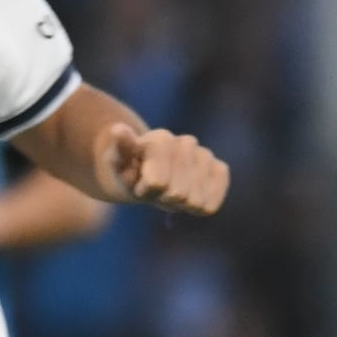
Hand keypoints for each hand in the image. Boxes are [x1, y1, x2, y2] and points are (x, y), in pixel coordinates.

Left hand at [92, 118, 228, 215]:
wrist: (146, 172)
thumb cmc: (128, 171)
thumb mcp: (115, 164)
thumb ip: (119, 150)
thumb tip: (118, 130)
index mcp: (161, 139)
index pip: (159, 183)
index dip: (146, 191)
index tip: (139, 183)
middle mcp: (187, 142)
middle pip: (178, 195)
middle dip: (163, 198)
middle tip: (155, 189)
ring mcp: (205, 155)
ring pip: (195, 202)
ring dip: (180, 204)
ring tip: (170, 191)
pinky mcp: (220, 169)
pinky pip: (212, 204)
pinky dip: (198, 207)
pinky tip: (188, 196)